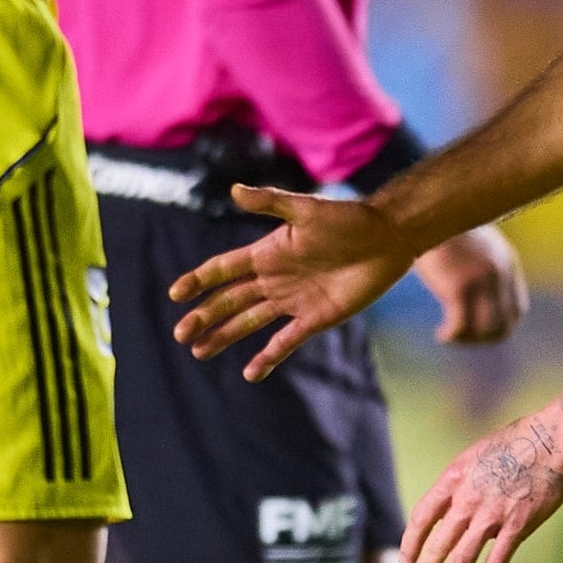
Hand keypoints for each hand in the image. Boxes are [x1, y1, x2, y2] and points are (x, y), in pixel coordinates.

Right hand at [169, 184, 418, 379]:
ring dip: (225, 336)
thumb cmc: (348, 219)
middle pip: (230, 301)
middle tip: (180, 334)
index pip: (223, 269)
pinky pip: (285, 341)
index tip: (176, 294)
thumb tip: (234, 190)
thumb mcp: (306, 210)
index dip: (199, 281)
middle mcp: (275, 278)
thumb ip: (270, 203)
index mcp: (267, 253)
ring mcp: (293, 300)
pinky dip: (267, 356)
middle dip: (204, 317)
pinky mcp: (315, 318)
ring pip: (249, 322)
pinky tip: (249, 372)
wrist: (386, 239)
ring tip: (199, 351)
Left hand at [401, 401, 562, 562]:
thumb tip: (449, 511)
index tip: (406, 561)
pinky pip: (498, 561)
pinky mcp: (518, 526)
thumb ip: (460, 484)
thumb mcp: (475, 455)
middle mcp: (468, 499)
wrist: (553, 439)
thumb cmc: (516, 442)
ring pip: (463, 558)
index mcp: (454, 478)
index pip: (422, 516)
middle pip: (438, 544)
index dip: (411, 542)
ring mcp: (492, 514)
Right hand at [411, 223, 524, 345]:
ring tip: (449, 336)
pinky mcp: (459, 286)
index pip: (517, 309)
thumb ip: (480, 261)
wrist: (423, 209)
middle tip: (462, 338)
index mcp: (507, 262)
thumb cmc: (440, 225)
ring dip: (467, 340)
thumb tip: (470, 286)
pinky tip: (441, 334)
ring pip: (484, 329)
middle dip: (484, 339)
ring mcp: (481, 280)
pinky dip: (451, 335)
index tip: (477, 328)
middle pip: (505, 324)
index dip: (499, 325)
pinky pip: (460, 326)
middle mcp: (500, 272)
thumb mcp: (471, 241)